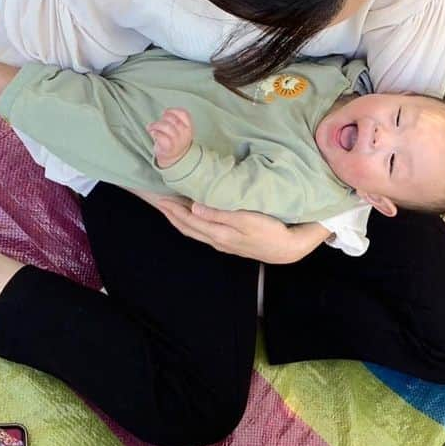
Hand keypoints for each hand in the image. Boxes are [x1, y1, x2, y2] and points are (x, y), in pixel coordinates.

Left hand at [147, 108, 193, 167]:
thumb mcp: (180, 129)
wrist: (174, 158)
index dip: (173, 111)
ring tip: (151, 127)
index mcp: (189, 128)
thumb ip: (175, 120)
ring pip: (167, 127)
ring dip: (156, 125)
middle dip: (164, 118)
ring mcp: (178, 142)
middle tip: (158, 122)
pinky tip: (152, 132)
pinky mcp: (169, 148)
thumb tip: (165, 113)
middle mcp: (185, 135)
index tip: (165, 113)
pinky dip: (154, 133)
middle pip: (174, 120)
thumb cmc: (175, 140)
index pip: (183, 114)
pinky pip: (161, 137)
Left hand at [153, 199, 331, 263]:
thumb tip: (194, 208)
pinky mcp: (230, 242)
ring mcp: (223, 243)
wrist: (287, 249)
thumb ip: (220, 214)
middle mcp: (216, 240)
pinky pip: (202, 232)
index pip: (188, 220)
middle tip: (157, 200)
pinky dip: (192, 224)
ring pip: (194, 231)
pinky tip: (193, 218)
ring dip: (180, 220)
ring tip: (169, 208)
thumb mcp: (247, 220)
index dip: (172, 208)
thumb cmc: (270, 231)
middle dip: (171, 214)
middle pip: (186, 227)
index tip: (159, 196)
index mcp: (217, 233)